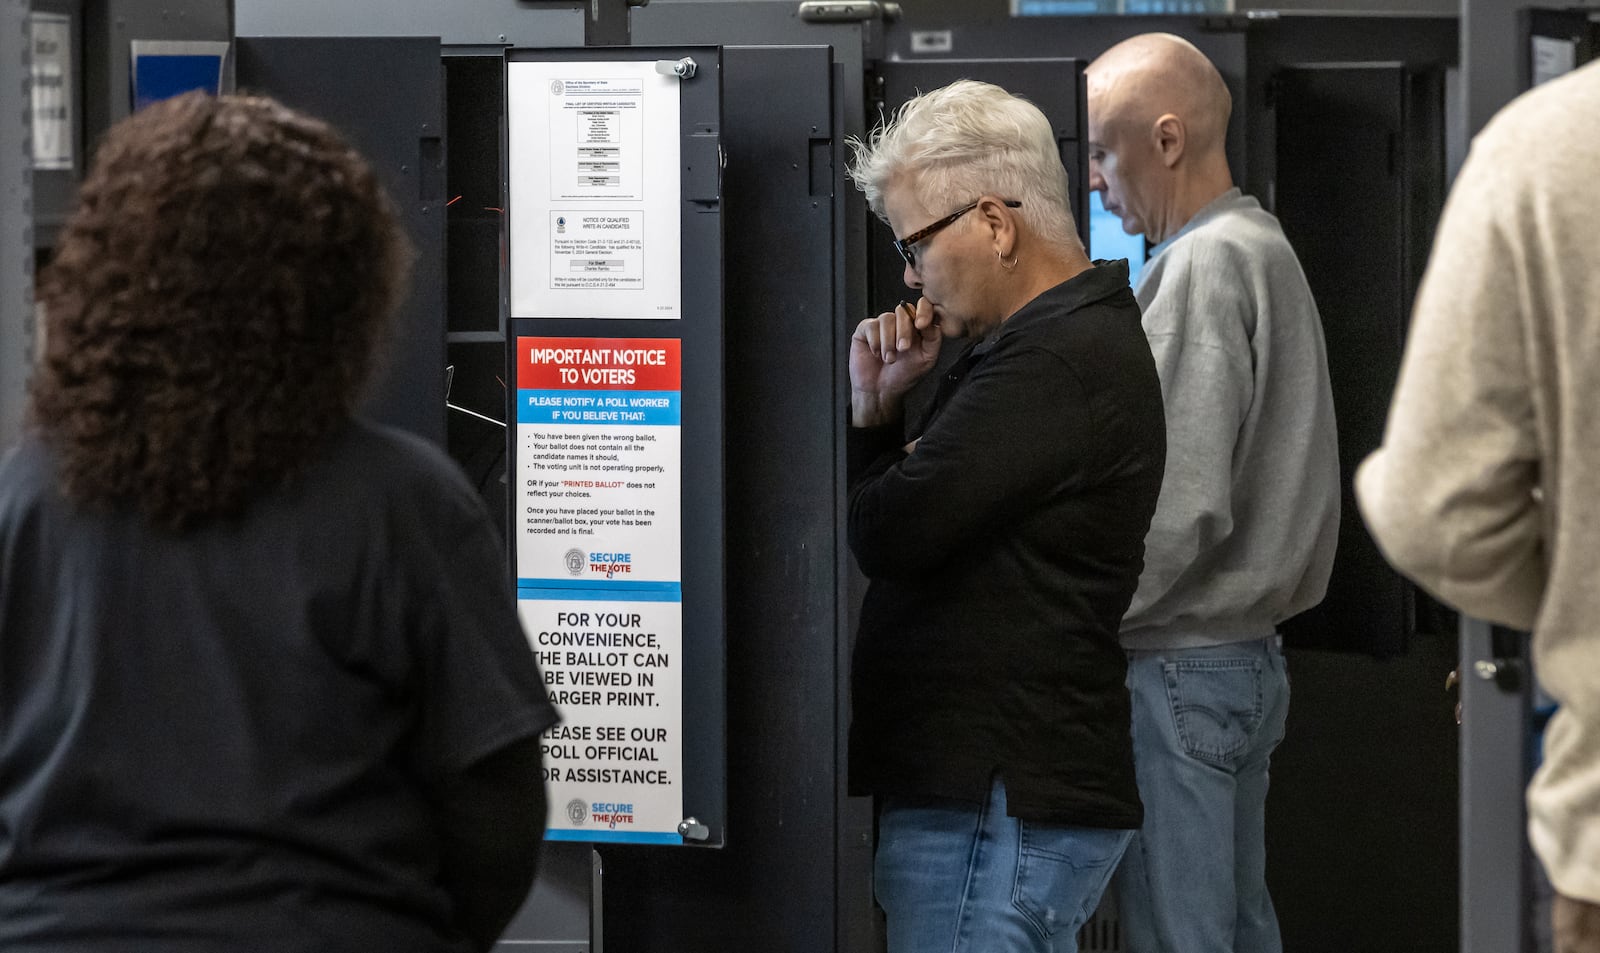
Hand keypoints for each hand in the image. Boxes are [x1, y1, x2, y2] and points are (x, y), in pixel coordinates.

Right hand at [850, 298, 941, 426]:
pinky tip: (876, 354)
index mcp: (916, 327)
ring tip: (888, 358)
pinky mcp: (865, 330)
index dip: (922, 311)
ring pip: (886, 318)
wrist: (881, 391)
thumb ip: (934, 338)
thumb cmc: (903, 376)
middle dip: (904, 332)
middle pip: (903, 311)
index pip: (921, 307)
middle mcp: (899, 324)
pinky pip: (870, 326)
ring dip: (888, 342)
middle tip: (903, 349)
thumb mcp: (927, 359)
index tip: (921, 326)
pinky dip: (875, 342)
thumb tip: (930, 320)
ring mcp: (881, 325)